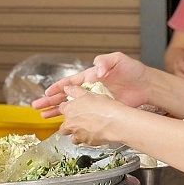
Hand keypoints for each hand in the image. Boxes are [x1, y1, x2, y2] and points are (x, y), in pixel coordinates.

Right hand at [33, 52, 150, 113]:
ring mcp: (95, 101)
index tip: (46, 93)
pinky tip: (66, 125)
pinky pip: (85, 116)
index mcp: (90, 76)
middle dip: (50, 102)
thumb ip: (105, 62)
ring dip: (58, 112)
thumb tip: (96, 68)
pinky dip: (75, 120)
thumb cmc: (132, 70)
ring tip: (44, 117)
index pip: (69, 82)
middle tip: (36, 107)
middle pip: (66, 96)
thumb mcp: (118, 60)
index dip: (57, 88)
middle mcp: (90, 89)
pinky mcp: (102, 110)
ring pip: (72, 107)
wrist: (147, 85)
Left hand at [56, 84, 132, 145]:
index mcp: (69, 109)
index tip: (74, 108)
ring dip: (76, 133)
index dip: (68, 108)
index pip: (61, 108)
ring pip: (71, 136)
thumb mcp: (90, 94)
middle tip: (80, 120)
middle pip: (63, 125)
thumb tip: (68, 88)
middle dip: (70, 124)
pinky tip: (93, 134)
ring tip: (87, 129)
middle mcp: (70, 122)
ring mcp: (76, 134)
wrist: (114, 122)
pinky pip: (82, 142)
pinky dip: (85, 139)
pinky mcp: (85, 142)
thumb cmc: (104, 107)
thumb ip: (76, 91)